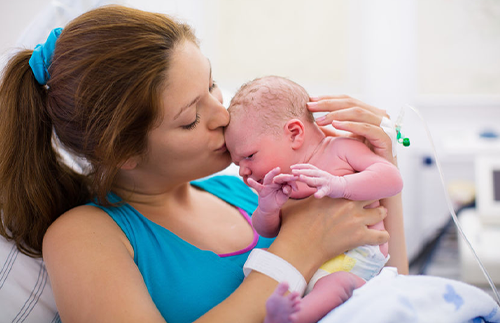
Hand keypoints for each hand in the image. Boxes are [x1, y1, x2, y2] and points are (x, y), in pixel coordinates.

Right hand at [247, 167, 297, 214]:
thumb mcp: (285, 196)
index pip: (287, 180)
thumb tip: (286, 187)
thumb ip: (287, 191)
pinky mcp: (261, 190)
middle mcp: (274, 182)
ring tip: (277, 169)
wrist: (270, 209)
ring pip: (269, 178)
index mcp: (281, 182)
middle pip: (280, 177)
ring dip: (272, 173)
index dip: (293, 182)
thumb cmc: (278, 200)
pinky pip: (257, 186)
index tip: (297, 188)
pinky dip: (253, 183)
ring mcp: (267, 185)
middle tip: (293, 177)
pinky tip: (249, 180)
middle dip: (287, 177)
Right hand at [274, 197, 388, 277]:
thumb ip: (298, 197)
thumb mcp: (294, 205)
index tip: (358, 193)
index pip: (353, 185)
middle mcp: (348, 203)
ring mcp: (356, 219)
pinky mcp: (360, 236)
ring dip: (380, 214)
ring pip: (380, 212)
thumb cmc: (293, 226)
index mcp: (333, 194)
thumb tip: (288, 189)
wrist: (299, 247)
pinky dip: (383, 236)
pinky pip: (382, 235)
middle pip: (371, 195)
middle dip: (372, 199)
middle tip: (370, 204)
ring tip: (377, 217)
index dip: (357, 189)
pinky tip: (381, 237)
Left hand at [290, 164, 345, 198]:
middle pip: (310, 172)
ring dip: (307, 178)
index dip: (300, 166)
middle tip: (292, 171)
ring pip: (315, 180)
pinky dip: (320, 194)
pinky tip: (316, 196)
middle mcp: (321, 175)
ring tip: (300, 178)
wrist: (342, 186)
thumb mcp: (317, 177)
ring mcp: (325, 182)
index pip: (308, 166)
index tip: (291, 166)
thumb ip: (309, 177)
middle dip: (301, 171)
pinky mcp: (328, 189)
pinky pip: (324, 192)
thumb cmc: (327, 182)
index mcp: (318, 172)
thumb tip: (298, 176)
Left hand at [306, 95, 393, 162]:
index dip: (329, 99)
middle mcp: (378, 116)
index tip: (311, 100)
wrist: (379, 178)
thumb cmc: (361, 160)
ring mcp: (384, 126)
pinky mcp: (386, 138)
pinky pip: (367, 128)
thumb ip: (333, 130)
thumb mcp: (344, 141)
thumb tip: (313, 122)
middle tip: (310, 106)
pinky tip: (335, 125)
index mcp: (368, 114)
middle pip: (351, 103)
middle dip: (328, 104)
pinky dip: (350, 125)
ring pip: (358, 112)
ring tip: (319, 120)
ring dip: (336, 114)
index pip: (347, 100)